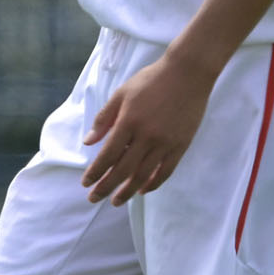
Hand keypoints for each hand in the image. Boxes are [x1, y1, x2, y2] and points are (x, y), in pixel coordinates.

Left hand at [80, 54, 215, 205]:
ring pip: (143, 175)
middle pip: (123, 170)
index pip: (107, 155)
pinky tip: (142, 189)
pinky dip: (153, 183)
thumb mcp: (121, 93)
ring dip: (127, 191)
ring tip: (116, 201)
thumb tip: (88, 142)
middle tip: (94, 199)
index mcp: (128, 122)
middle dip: (106, 187)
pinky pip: (166, 171)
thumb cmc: (151, 80)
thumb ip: (104, 119)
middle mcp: (146, 136)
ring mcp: (165, 143)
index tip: (86, 183)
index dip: (95, 172)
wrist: (187, 73)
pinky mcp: (181, 145)